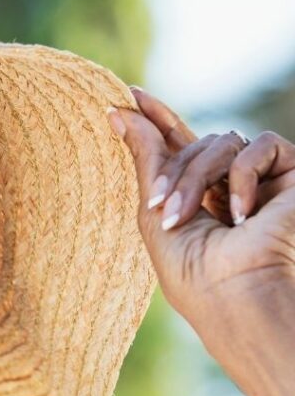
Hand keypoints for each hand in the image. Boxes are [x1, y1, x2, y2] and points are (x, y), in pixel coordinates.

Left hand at [107, 87, 294, 374]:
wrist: (240, 301)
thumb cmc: (194, 274)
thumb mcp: (156, 214)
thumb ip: (146, 160)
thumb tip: (118, 111)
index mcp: (201, 198)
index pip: (180, 146)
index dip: (157, 119)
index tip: (128, 95)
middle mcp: (233, 186)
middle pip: (195, 144)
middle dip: (172, 172)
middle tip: (161, 209)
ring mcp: (265, 181)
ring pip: (221, 141)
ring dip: (196, 178)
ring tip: (186, 218)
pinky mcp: (294, 175)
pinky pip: (260, 146)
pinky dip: (241, 176)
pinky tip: (240, 215)